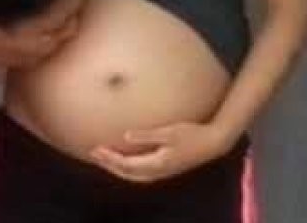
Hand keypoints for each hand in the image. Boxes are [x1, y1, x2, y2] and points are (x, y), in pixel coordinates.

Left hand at [89, 122, 231, 183]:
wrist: (212, 143)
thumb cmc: (192, 135)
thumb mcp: (169, 132)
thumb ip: (147, 135)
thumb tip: (126, 135)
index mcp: (157, 164)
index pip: (126, 165)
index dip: (109, 158)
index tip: (96, 149)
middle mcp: (157, 171)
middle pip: (127, 173)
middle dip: (109, 164)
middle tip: (94, 154)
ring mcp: (162, 172)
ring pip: (133, 175)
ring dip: (117, 167)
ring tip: (105, 157)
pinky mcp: (166, 168)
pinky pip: (141, 172)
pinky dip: (128, 167)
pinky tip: (125, 159)